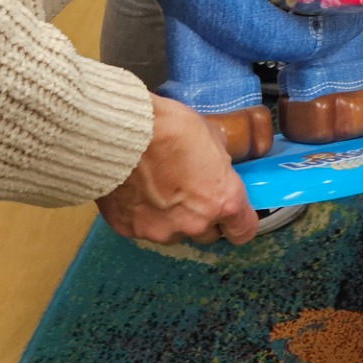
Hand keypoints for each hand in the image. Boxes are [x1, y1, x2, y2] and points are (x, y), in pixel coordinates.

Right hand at [97, 94, 257, 245]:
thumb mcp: (211, 136)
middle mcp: (195, 224)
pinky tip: (134, 191)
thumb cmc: (170, 128)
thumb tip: (217, 165)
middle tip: (189, 193)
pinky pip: (142, 227)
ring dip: (171, 218)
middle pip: (207, 234)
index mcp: (223, 201)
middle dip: (202, 218)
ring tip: (156, 189)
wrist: (119, 133)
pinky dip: (142, 214)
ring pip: (173, 232)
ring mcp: (160, 230)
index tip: (233, 213)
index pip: (243, 231)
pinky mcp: (129, 230)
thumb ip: (219, 162)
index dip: (238, 222)